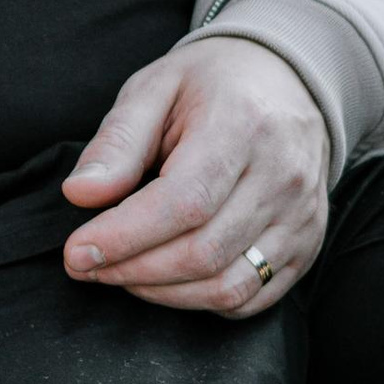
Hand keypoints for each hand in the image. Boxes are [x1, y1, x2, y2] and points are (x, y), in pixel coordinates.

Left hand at [61, 34, 329, 314]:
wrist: (287, 81)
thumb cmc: (210, 85)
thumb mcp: (154, 90)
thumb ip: (117, 144)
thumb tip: (79, 195)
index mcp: (242, 126)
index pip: (183, 202)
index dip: (125, 236)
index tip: (76, 252)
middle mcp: (282, 176)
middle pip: (203, 251)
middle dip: (132, 270)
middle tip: (86, 265)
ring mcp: (301, 216)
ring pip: (228, 286)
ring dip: (162, 293)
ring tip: (120, 273)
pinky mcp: (306, 244)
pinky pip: (252, 298)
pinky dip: (201, 302)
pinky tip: (166, 281)